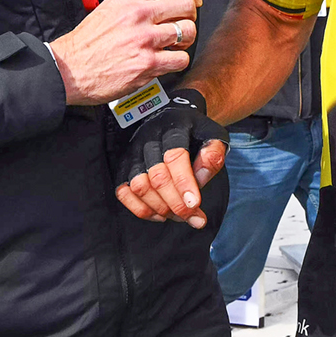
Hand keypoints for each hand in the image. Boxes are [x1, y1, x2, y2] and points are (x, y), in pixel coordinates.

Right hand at [47, 0, 199, 105]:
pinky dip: (178, 61)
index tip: (193, 0)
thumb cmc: (87, 42)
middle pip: (186, 6)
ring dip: (185, 40)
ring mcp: (145, 39)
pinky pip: (181, 59)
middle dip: (190, 16)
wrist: (70, 69)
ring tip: (175, 45)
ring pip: (187, 32)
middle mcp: (138, 15)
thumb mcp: (109, 7)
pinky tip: (167, 61)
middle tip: (184, 24)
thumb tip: (163, 2)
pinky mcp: (148, 64)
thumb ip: (135, 2)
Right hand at [114, 88, 228, 226]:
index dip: (184, 183)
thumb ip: (213, 155)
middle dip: (176, 203)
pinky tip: (160, 214)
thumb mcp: (212, 134)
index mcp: (173, 128)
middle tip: (194, 218)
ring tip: (180, 216)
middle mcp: (149, 139)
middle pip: (157, 176)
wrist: (169, 118)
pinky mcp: (122, 167)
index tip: (194, 204)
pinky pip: (123, 192)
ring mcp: (132, 153)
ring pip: (139, 186)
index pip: (175, 156)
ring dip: (160, 208)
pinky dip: (141, 209)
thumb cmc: (193, 132)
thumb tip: (201, 180)